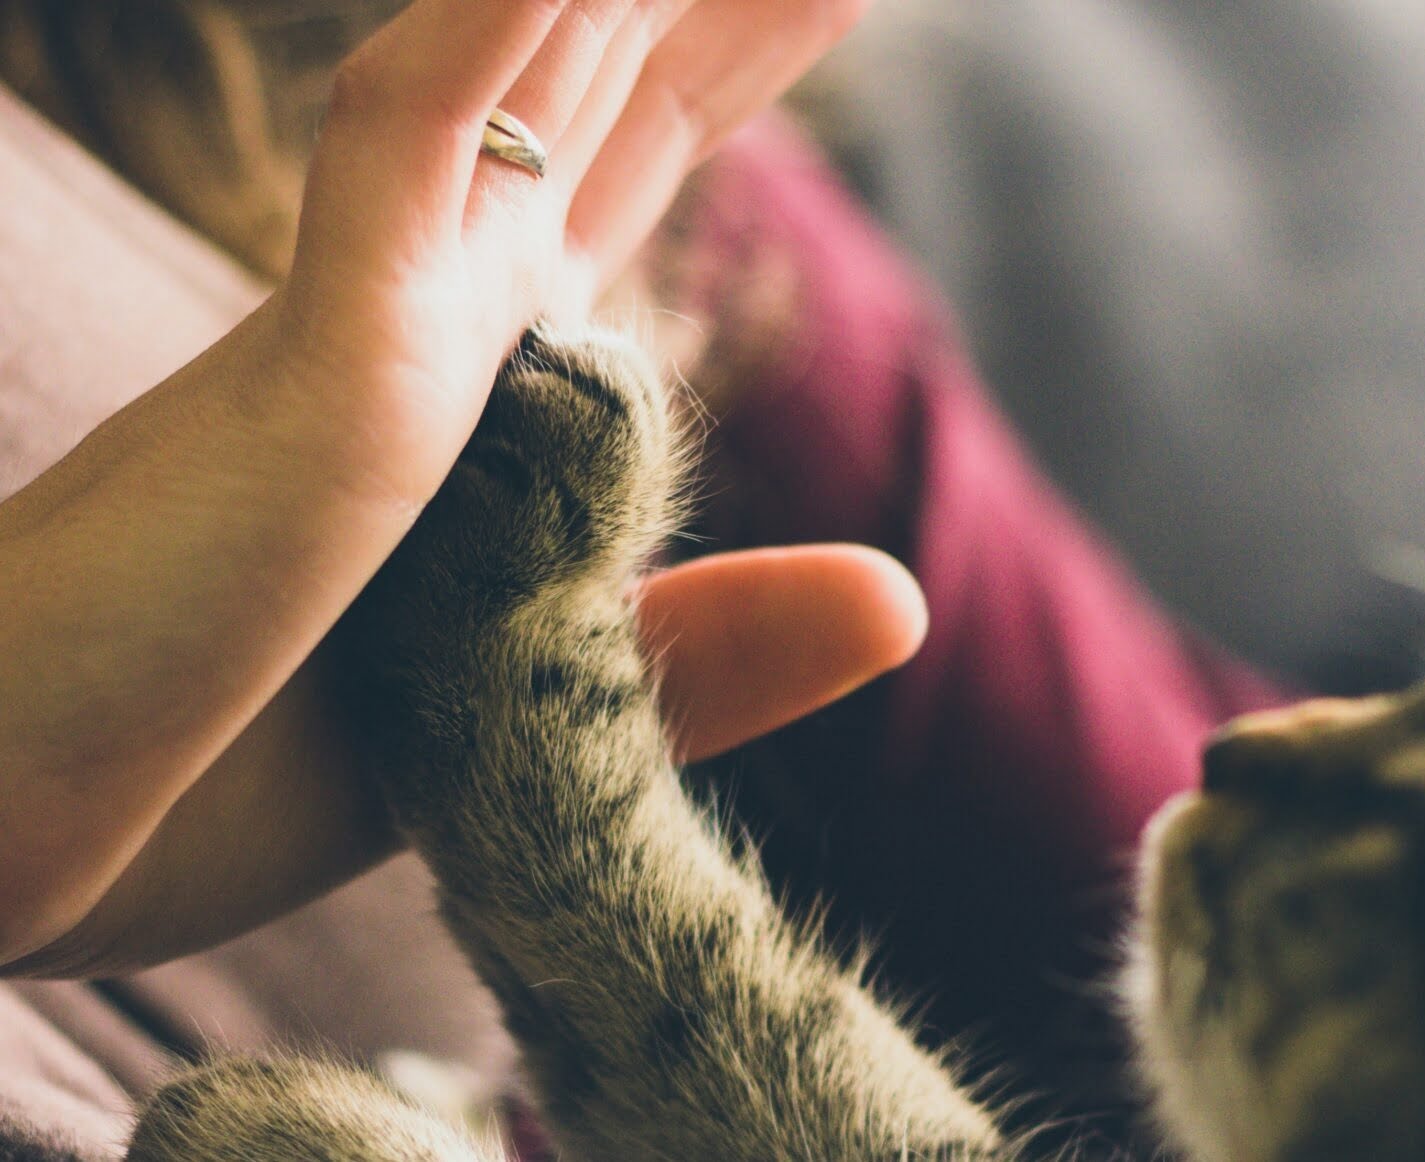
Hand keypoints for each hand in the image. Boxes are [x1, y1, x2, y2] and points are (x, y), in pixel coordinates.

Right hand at [0, 0, 871, 974]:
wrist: (21, 838)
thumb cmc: (229, 772)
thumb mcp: (539, 712)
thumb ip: (714, 647)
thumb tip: (905, 599)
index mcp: (484, 374)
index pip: (628, 158)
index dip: (728, 53)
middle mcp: (436, 309)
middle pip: (604, 76)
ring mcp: (373, 316)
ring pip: (522, 61)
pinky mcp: (316, 368)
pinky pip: (409, 144)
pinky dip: (495, 26)